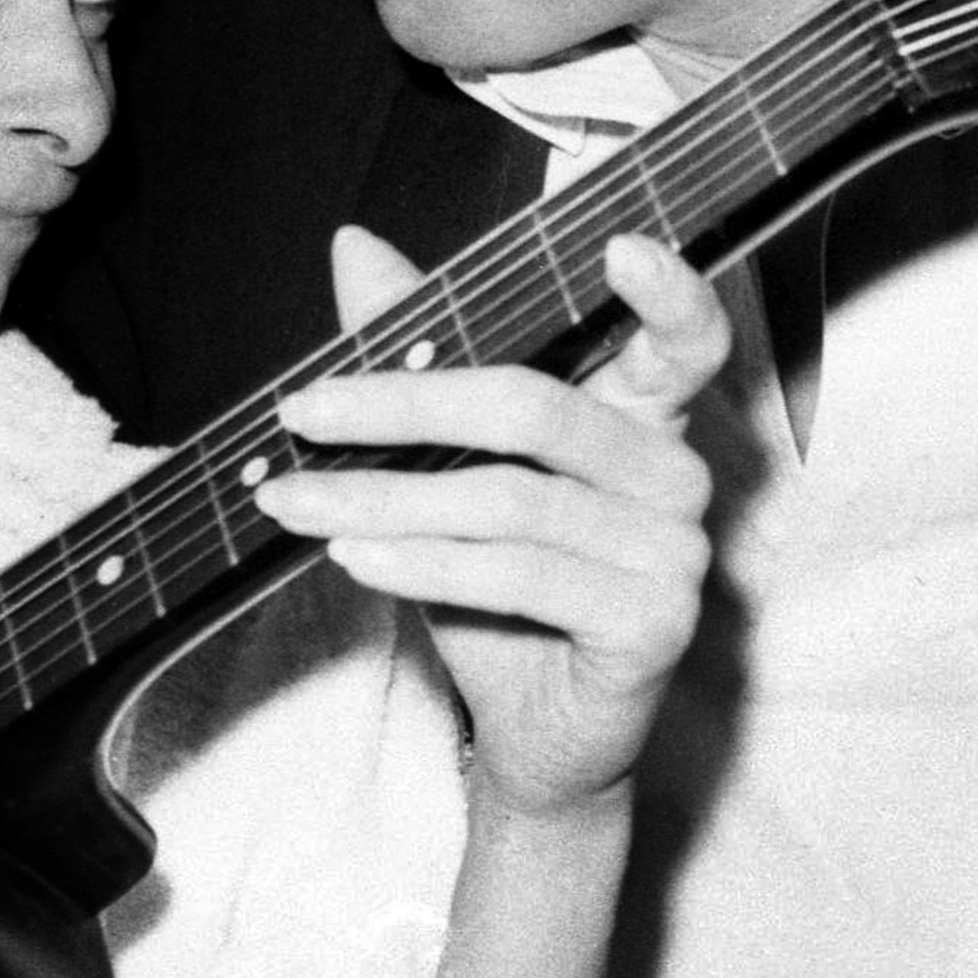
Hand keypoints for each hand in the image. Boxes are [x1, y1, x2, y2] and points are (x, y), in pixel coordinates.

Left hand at [253, 226, 728, 821]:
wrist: (534, 735)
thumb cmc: (498, 586)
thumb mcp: (446, 468)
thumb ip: (419, 357)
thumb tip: (355, 247)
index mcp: (643, 415)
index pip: (683, 338)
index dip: (666, 289)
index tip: (615, 242)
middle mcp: (678, 473)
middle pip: (533, 406)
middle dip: (400, 406)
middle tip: (299, 411)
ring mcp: (675, 553)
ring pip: (508, 499)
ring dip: (383, 498)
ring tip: (293, 501)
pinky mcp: (652, 625)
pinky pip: (520, 574)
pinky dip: (424, 564)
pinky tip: (353, 558)